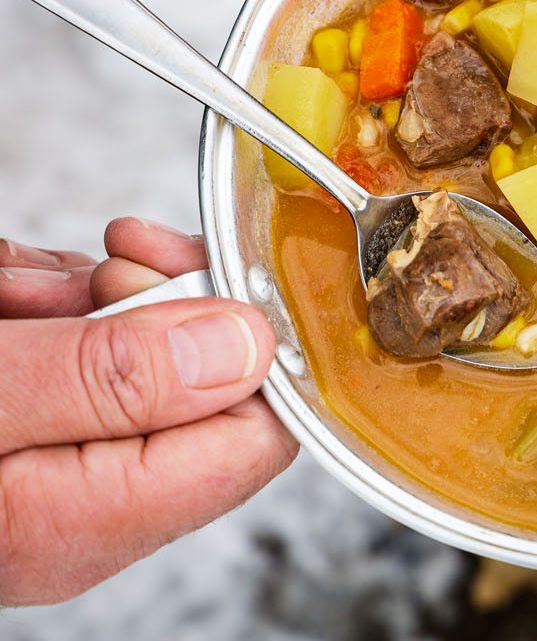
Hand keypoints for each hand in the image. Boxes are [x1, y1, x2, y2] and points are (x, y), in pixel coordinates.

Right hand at [0, 219, 297, 604]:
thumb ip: (114, 378)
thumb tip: (246, 346)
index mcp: (93, 517)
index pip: (258, 431)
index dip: (249, 337)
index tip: (198, 271)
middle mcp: (83, 506)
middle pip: (197, 379)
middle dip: (146, 302)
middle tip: (95, 273)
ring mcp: (49, 472)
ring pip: (124, 349)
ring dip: (72, 297)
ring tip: (14, 295)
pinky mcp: (18, 431)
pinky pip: (66, 352)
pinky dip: (36, 307)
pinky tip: (3, 300)